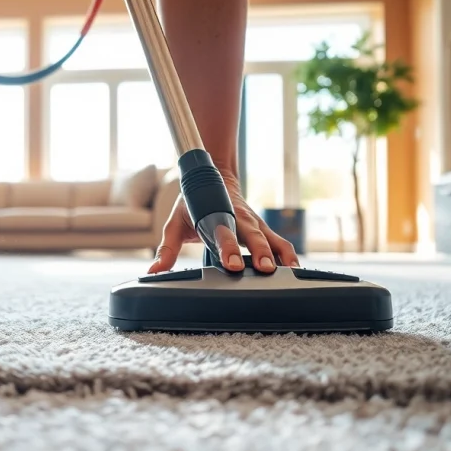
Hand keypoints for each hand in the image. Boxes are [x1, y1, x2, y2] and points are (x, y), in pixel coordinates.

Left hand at [148, 173, 299, 273]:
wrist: (215, 177)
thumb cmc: (194, 204)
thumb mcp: (175, 224)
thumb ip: (167, 250)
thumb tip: (154, 272)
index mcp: (217, 218)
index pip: (223, 235)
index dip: (228, 249)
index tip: (231, 265)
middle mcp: (240, 220)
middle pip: (254, 237)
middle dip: (260, 252)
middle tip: (265, 269)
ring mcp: (255, 224)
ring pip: (273, 239)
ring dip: (281, 255)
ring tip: (289, 273)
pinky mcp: (264, 229)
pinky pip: (280, 243)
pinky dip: (289, 255)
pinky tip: (296, 271)